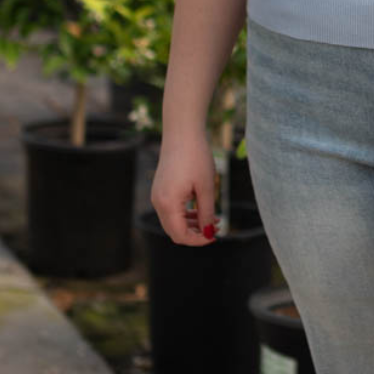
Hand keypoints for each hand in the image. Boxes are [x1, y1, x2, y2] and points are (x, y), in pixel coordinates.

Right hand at [150, 130, 217, 244]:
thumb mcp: (206, 188)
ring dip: (192, 224)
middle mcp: (157, 202)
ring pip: (173, 221)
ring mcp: (157, 195)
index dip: (198, 240)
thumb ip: (207, 213)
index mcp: (167, 203)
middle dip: (196, 233)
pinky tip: (203, 209)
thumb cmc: (196, 157)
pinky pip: (171, 210)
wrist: (182, 133)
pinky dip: (186, 214)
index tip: (215, 236)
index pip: (180, 235)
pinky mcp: (160, 189)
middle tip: (216, 228)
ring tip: (214, 219)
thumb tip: (208, 233)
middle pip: (175, 231)